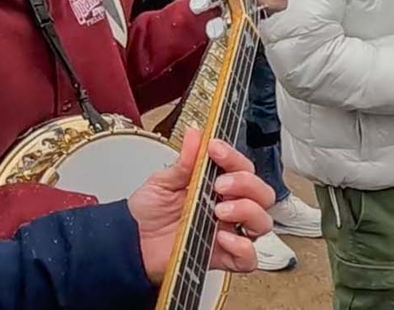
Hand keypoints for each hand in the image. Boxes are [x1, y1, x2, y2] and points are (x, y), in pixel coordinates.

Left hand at [131, 129, 274, 282]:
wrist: (131, 242)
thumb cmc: (148, 212)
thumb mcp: (162, 182)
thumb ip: (183, 162)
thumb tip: (195, 134)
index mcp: (217, 185)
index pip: (243, 168)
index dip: (234, 157)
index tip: (215, 149)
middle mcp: (228, 207)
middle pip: (262, 193)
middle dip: (246, 183)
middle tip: (220, 184)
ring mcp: (228, 232)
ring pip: (262, 222)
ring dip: (247, 211)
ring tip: (219, 210)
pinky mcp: (222, 257)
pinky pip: (248, 258)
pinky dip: (243, 247)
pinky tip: (222, 237)